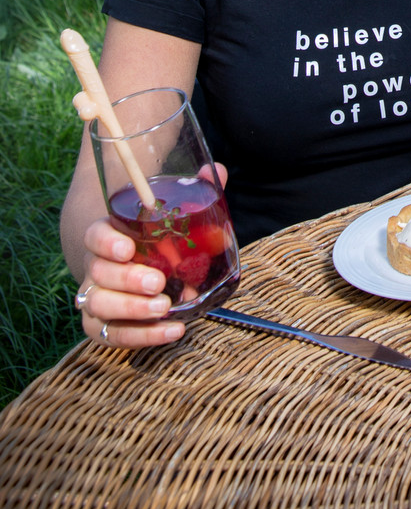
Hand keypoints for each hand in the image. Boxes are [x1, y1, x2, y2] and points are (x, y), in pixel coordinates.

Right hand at [75, 162, 227, 347]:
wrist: (139, 272)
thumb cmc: (158, 241)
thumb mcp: (173, 217)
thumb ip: (194, 193)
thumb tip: (217, 172)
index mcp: (110, 236)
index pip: (95, 235)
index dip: (106, 242)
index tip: (128, 248)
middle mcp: (97, 267)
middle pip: (98, 272)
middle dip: (127, 280)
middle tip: (158, 282)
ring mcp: (97, 297)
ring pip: (99, 305)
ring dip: (131, 309)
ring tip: (164, 309)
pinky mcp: (103, 326)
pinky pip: (113, 335)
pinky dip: (142, 336)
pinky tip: (172, 331)